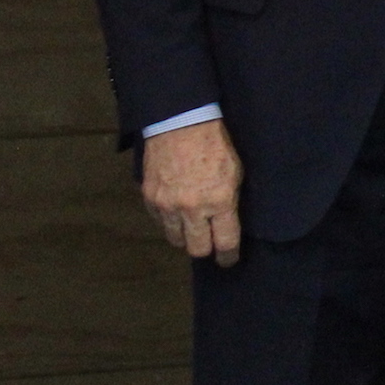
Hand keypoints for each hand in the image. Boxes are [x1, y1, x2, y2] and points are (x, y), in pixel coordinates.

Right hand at [142, 118, 241, 265]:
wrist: (181, 124)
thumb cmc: (216, 145)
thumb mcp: (235, 173)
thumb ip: (230, 201)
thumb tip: (227, 224)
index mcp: (219, 201)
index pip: (225, 242)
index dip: (228, 256)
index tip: (228, 260)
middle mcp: (192, 208)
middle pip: (197, 249)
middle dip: (205, 250)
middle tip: (210, 246)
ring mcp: (168, 205)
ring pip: (176, 239)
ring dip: (185, 237)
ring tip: (193, 228)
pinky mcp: (149, 199)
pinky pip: (160, 223)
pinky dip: (169, 222)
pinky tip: (177, 212)